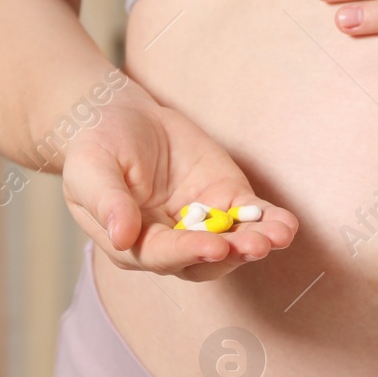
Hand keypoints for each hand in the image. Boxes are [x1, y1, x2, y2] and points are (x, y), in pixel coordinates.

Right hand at [59, 92, 298, 279]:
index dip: (190, 252)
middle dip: (232, 253)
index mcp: (135, 244)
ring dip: (257, 242)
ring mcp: (202, 223)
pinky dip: (270, 221)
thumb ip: (106, 203)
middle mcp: (172, 241)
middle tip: (255, 246)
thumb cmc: (96, 147)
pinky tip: (286, 225)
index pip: (165, 255)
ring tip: (278, 235)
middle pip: (206, 260)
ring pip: (234, 242)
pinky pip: (251, 215)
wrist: (119, 116)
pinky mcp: (225, 198)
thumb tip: (121, 237)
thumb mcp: (91, 170)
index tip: (215, 247)